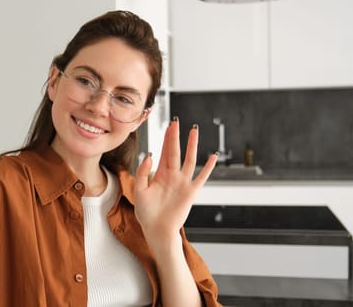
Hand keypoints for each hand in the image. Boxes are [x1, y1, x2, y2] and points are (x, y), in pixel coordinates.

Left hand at [133, 118, 216, 241]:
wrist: (157, 230)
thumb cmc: (146, 214)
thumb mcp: (139, 191)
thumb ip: (142, 172)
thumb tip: (149, 155)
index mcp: (160, 175)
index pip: (164, 151)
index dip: (166, 138)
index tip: (169, 125)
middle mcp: (173, 176)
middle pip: (175, 151)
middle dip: (176, 136)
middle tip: (177, 121)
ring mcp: (183, 183)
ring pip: (189, 159)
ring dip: (192, 145)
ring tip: (194, 131)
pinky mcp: (191, 192)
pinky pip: (202, 177)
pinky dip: (208, 167)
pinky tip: (213, 156)